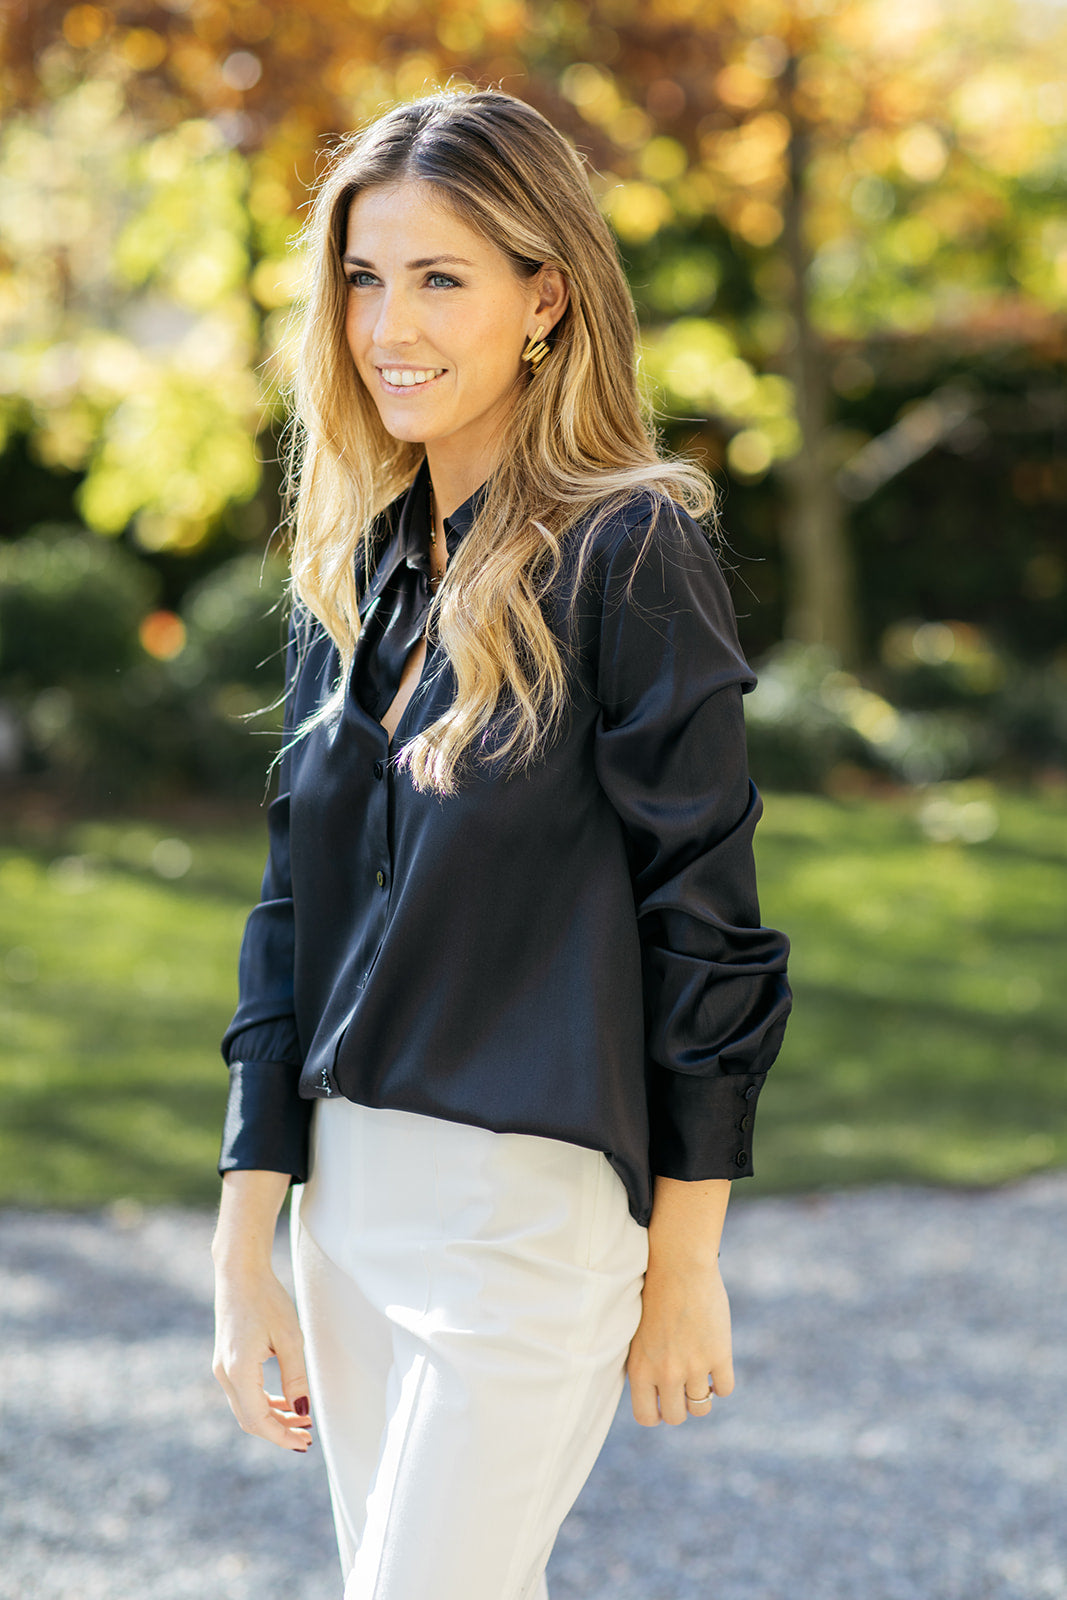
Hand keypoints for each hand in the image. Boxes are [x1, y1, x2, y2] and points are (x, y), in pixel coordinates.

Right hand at [212, 1260, 313, 1451]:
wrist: (240, 1273)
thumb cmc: (267, 1299)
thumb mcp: (290, 1338)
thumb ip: (296, 1377)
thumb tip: (303, 1410)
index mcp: (239, 1371)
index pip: (258, 1420)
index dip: (282, 1436)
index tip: (305, 1444)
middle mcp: (225, 1375)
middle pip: (250, 1420)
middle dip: (279, 1431)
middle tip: (308, 1438)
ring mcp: (222, 1369)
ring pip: (246, 1409)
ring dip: (273, 1418)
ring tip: (302, 1421)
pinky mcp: (226, 1361)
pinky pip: (244, 1394)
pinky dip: (264, 1403)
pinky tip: (285, 1402)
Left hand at [626, 1257, 734, 1426]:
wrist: (678, 1265)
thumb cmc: (654, 1292)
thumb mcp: (637, 1332)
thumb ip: (643, 1363)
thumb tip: (652, 1391)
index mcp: (640, 1368)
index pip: (646, 1417)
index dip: (656, 1413)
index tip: (663, 1401)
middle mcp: (666, 1373)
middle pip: (676, 1417)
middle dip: (680, 1405)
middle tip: (683, 1387)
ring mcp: (694, 1366)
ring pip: (701, 1407)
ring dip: (701, 1395)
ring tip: (699, 1374)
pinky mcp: (719, 1355)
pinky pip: (725, 1389)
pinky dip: (721, 1381)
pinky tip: (716, 1364)